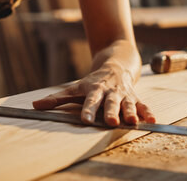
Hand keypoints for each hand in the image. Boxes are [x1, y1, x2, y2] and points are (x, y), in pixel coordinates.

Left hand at [32, 60, 155, 126]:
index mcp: (94, 89)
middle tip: (111, 122)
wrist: (116, 64)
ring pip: (127, 103)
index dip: (87, 110)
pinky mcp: (134, 97)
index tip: (85, 120)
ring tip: (131, 122)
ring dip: (130, 112)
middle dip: (111, 112)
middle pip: (110, 102)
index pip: (89, 101)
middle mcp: (110, 92)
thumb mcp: (75, 88)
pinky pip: (142, 104)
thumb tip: (34, 106)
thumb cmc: (92, 82)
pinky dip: (147, 112)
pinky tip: (152, 120)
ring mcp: (123, 94)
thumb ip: (56, 99)